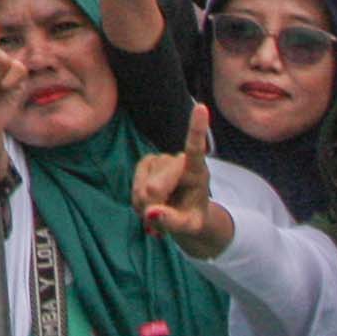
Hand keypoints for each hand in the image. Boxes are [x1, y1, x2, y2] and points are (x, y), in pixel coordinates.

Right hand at [130, 103, 226, 255]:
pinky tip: (147, 205)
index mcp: (197, 171)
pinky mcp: (146, 163)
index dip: (196, 129)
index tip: (201, 108)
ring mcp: (160, 160)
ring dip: (146, 206)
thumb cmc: (193, 217)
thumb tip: (151, 212)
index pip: (196, 148)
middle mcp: (177, 160)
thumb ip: (174, 222)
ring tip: (158, 214)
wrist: (183, 215)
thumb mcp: (190, 228)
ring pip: (143, 188)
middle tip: (162, 221)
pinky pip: (135, 185)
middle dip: (154, 207)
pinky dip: (138, 201)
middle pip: (156, 186)